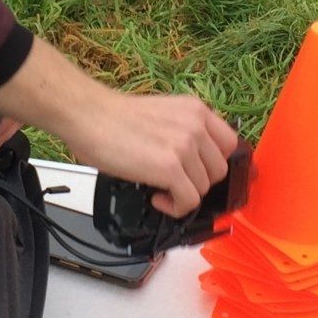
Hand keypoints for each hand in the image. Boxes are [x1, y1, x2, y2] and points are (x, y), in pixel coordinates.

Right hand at [66, 92, 238, 216]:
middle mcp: (196, 125)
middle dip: (197, 182)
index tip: (197, 172)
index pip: (229, 144)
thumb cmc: (113, 117)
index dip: (213, 164)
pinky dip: (174, 207)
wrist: (88, 114)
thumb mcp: (163, 114)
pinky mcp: (171, 168)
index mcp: (196, 110)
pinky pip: (188, 201)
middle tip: (173, 182)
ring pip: (203, 188)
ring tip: (159, 189)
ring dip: (182, 195)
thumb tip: (193, 162)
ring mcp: (185, 146)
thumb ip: (184, 131)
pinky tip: (156, 198)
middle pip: (219, 170)